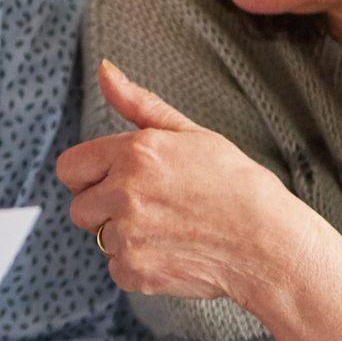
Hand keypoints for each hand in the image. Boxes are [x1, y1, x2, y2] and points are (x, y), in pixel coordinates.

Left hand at [56, 60, 300, 301]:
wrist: (271, 245)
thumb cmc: (237, 185)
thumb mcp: (190, 134)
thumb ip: (139, 104)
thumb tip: (104, 69)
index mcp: (134, 153)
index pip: (70, 168)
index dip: (91, 176)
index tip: (116, 182)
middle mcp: (124, 192)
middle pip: (79, 207)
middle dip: (105, 208)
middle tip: (152, 208)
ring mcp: (129, 234)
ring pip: (100, 237)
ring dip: (126, 237)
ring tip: (170, 230)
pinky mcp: (136, 270)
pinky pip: (117, 268)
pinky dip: (140, 266)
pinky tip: (174, 253)